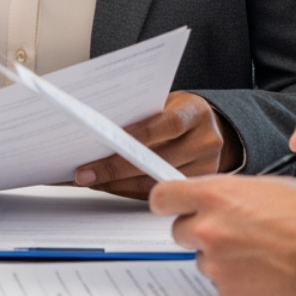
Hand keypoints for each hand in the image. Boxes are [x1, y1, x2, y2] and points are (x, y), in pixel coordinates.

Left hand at [74, 91, 241, 199]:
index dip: (136, 135)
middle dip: (116, 167)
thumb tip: (98, 131)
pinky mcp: (198, 188)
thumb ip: (142, 113)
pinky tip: (110, 186)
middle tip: (84, 173)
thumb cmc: (179, 112)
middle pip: (158, 158)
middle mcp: (205, 140)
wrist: (210, 129)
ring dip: (118, 183)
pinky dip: (131, 191)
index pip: (168, 124)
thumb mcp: (167, 102)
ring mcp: (206, 167)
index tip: (104, 142)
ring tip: (91, 180)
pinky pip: (159, 192)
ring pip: (156, 181)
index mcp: (196, 112)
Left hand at [151, 175, 295, 295]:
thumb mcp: (269, 187)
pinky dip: (240, 280)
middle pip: (180, 231)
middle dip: (201, 230)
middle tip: (232, 230)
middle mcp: (209, 230)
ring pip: (205, 260)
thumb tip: (218, 199)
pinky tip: (266, 271)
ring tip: (261, 252)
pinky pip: (224, 285)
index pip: (163, 196)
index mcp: (216, 196)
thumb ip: (232, 194)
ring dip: (224, 257)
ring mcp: (218, 266)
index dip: (168, 200)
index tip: (171, 203)